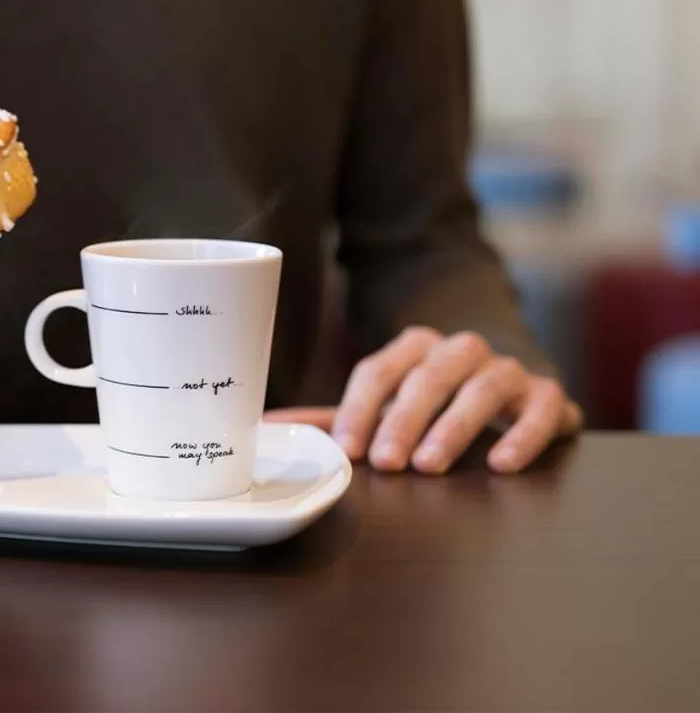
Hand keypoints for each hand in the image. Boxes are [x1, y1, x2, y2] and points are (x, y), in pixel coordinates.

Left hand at [265, 327, 580, 473]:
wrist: (512, 381)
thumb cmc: (435, 400)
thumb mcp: (385, 406)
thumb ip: (334, 418)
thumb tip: (265, 425)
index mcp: (414, 348)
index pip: (378, 371)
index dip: (359, 408)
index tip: (348, 449)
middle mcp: (460, 350)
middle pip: (427, 376)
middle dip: (403, 419)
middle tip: (387, 462)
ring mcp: (506, 369)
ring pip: (481, 386)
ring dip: (454, 425)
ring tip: (430, 464)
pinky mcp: (547, 394)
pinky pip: (540, 407)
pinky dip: (522, 434)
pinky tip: (501, 463)